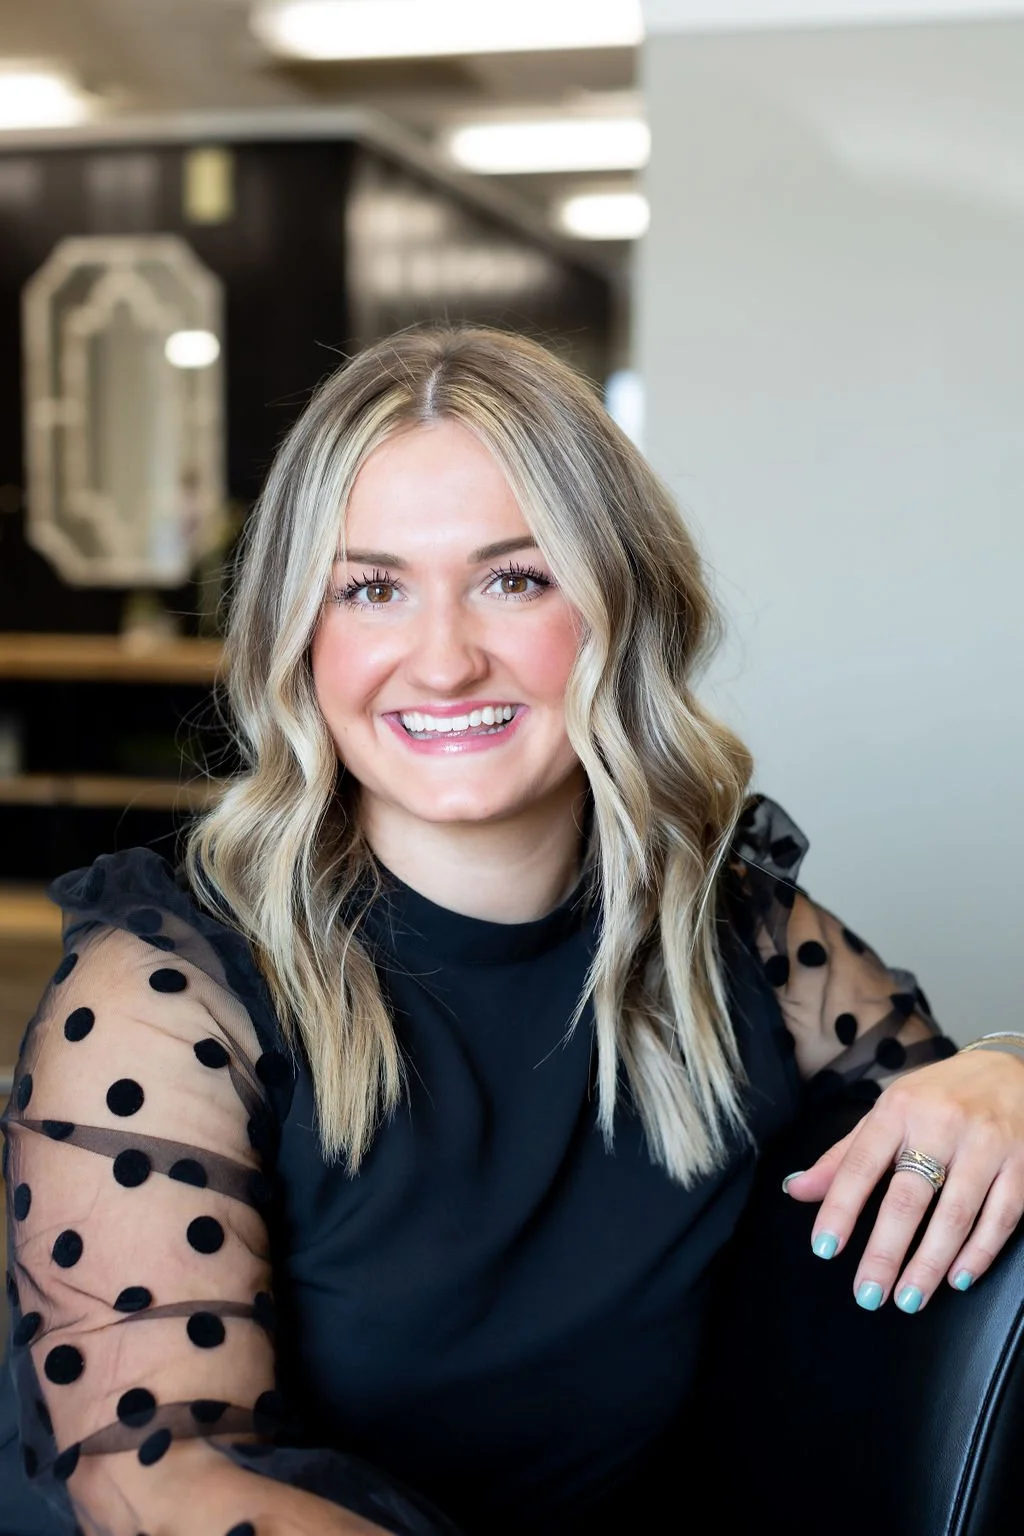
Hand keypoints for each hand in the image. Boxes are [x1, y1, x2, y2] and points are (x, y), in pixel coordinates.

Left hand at [782, 1049, 1023, 1310]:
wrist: (1010, 1069)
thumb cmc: (939, 1096)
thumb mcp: (888, 1113)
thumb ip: (844, 1156)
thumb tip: (795, 1190)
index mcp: (898, 1109)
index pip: (861, 1164)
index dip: (841, 1208)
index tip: (825, 1247)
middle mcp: (941, 1125)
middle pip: (908, 1198)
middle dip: (885, 1252)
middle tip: (868, 1293)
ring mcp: (985, 1145)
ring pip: (955, 1216)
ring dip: (929, 1264)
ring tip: (908, 1298)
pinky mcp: (1021, 1164)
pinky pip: (1000, 1218)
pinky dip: (978, 1254)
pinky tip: (958, 1277)